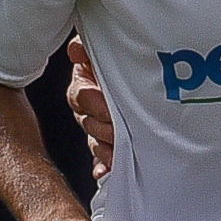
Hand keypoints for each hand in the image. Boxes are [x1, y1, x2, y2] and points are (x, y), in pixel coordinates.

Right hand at [63, 38, 114, 179]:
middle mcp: (87, 108)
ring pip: (94, 141)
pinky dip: (101, 166)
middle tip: (118, 131)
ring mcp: (96, 126)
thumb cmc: (119, 61)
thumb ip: (86, 48)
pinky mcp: (107, 143)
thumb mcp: (100, 51)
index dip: (94, 104)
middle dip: (103, 128)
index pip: (80, 97)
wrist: (143, 74)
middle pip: (88, 122)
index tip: (109, 110)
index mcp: (83, 85)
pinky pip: (100, 158)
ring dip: (103, 149)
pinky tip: (104, 173)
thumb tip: (77, 50)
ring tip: (115, 154)